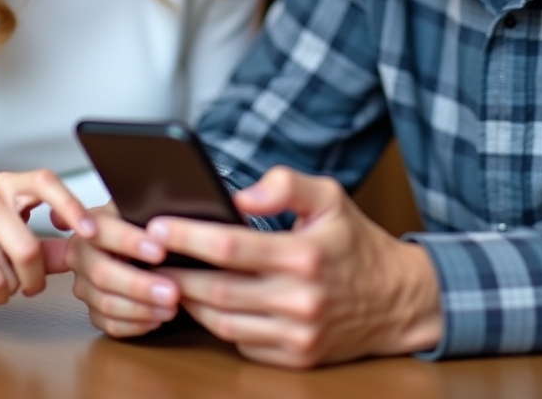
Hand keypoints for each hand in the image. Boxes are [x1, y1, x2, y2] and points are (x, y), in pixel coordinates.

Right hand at [0, 169, 96, 305]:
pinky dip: (1, 292)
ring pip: (14, 264)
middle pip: (31, 244)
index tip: (92, 232)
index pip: (46, 182)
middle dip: (37, 274)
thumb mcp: (28, 240)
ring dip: (17, 284)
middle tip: (35, 284)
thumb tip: (95, 247)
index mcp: (13, 184)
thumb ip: (58, 245)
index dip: (71, 206)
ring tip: (9, 281)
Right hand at [65, 202, 181, 336]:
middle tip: (172, 290)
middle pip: (103, 274)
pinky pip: (110, 325)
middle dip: (140, 285)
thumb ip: (149, 208)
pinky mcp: (93, 311)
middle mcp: (80, 255)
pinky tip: (157, 318)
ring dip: (142, 308)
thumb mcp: (143, 207)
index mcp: (90, 224)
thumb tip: (170, 213)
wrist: (134, 240)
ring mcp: (84, 285)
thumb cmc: (143, 222)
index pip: (105, 232)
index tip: (160, 250)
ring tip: (172, 306)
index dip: (131, 242)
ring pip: (106, 303)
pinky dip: (135, 325)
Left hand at [69, 166, 442, 366]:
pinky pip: (241, 343)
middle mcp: (298, 300)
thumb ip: (285, 184)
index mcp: (303, 255)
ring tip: (166, 278)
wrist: (396, 300)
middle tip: (145, 257)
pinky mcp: (294, 358)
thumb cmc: (355, 242)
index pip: (229, 246)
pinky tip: (203, 302)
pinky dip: (217, 323)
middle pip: (216, 290)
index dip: (187, 235)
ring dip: (189, 301)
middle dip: (174, 273)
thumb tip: (241, 194)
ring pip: (222, 322)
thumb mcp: (329, 196)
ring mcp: (295, 335)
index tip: (156, 226)